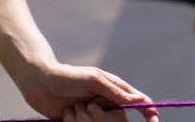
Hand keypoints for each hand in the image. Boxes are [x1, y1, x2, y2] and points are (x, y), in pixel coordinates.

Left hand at [10, 59, 158, 121]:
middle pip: (116, 119)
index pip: (138, 101)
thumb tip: (138, 99)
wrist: (40, 83)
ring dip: (82, 118)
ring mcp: (92, 114)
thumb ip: (115, 91)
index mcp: (114, 90)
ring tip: (71, 107)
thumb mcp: (94, 80)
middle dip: (99, 117)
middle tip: (85, 105)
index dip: (149, 111)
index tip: (154, 121)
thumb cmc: (69, 77)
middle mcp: (106, 103)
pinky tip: (65, 113)